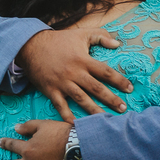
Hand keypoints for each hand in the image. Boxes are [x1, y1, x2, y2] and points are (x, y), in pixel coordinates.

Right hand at [17, 28, 131, 121]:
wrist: (30, 45)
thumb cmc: (59, 40)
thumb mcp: (81, 34)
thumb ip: (100, 36)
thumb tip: (117, 44)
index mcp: (83, 60)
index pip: (105, 72)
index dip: (119, 81)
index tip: (130, 89)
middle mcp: (74, 73)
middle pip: (96, 88)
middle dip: (111, 99)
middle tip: (123, 109)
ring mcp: (62, 83)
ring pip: (81, 99)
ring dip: (94, 110)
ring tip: (105, 120)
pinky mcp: (50, 90)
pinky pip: (60, 106)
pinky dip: (67, 116)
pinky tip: (76, 125)